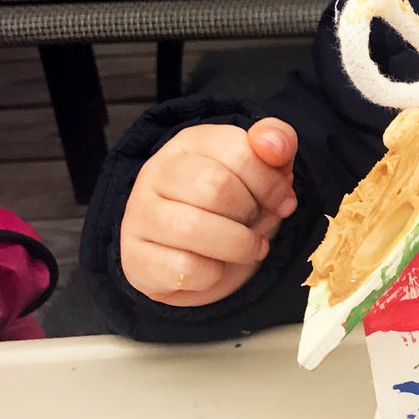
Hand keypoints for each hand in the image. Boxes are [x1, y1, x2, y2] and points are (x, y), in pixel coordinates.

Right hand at [119, 120, 298, 305]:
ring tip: (247, 250)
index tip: (283, 203)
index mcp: (191, 143)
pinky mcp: (136, 258)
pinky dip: (212, 275)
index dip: (272, 184)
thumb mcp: (262, 172)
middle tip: (255, 225)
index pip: (239, 151)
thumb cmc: (233, 210)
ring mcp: (139, 215)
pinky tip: (213, 269)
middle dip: (251, 214)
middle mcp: (156, 172)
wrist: (195, 261)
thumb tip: (271, 143)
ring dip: (238, 246)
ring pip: (193, 228)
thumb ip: (277, 143)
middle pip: (215, 188)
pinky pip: (184, 268)